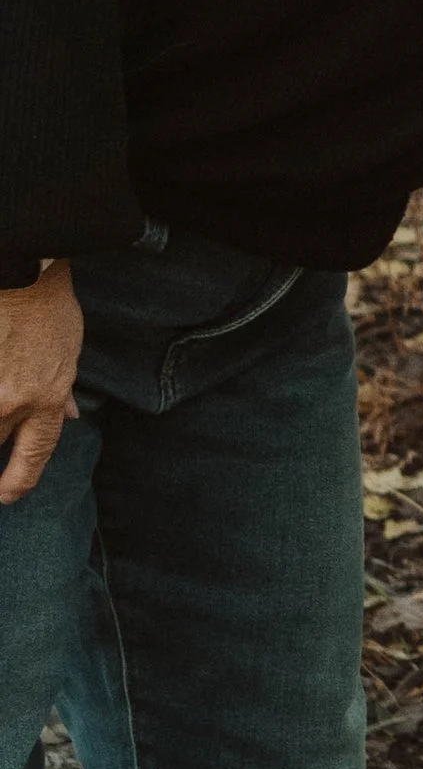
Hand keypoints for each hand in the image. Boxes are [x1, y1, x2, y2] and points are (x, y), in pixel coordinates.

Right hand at [0, 263, 82, 502]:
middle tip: (6, 409)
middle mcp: (11, 401)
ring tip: (7, 378)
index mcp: (45, 399)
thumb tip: (71, 415)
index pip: (34, 457)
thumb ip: (64, 389)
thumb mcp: (69, 352)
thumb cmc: (47, 307)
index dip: (18, 483)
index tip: (7, 496)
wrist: (21, 272)